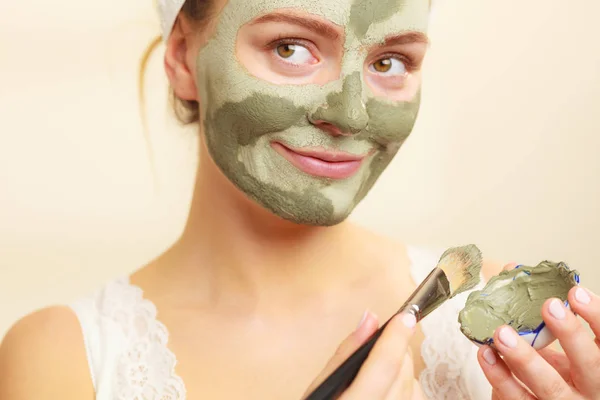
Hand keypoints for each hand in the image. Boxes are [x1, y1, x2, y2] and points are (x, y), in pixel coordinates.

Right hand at [303, 311, 423, 399]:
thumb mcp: (322, 386)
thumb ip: (347, 352)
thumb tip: (369, 321)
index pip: (384, 364)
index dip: (397, 336)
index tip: (406, 316)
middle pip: (402, 372)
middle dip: (397, 350)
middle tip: (382, 342)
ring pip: (414, 385)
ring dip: (404, 370)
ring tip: (380, 372)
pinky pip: (416, 399)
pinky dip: (408, 388)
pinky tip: (390, 389)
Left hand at [477, 284, 599, 398]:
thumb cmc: (563, 369)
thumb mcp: (566, 343)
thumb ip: (548, 311)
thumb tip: (511, 269)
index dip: (597, 316)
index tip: (576, 292)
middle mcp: (592, 390)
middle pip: (590, 366)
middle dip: (570, 335)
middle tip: (548, 305)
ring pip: (549, 386)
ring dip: (524, 358)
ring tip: (502, 333)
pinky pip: (517, 399)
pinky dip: (499, 376)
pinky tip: (485, 354)